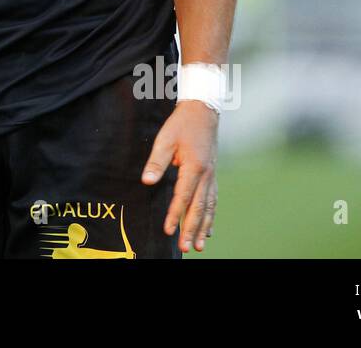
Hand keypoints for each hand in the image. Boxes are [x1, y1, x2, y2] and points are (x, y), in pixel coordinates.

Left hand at [140, 100, 217, 252]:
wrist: (203, 112)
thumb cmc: (181, 125)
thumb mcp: (165, 139)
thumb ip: (156, 162)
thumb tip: (147, 181)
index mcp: (194, 167)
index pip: (183, 196)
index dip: (175, 214)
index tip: (168, 230)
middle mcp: (206, 175)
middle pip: (199, 207)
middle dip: (191, 229)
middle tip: (186, 247)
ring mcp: (212, 176)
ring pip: (208, 207)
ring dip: (203, 228)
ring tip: (199, 246)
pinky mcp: (212, 175)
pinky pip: (213, 200)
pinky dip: (211, 217)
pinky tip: (208, 229)